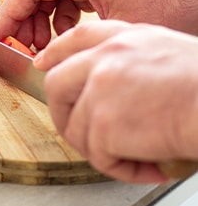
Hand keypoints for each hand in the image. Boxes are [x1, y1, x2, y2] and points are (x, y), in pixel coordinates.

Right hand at [0, 0, 197, 47]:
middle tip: (21, 41)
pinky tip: (66, 30)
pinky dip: (59, 8)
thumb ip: (76, 38)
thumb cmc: (174, 6)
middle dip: (21, 9)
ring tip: (42, 41)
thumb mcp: (119, 30)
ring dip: (39, 10)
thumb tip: (44, 56)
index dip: (9, 12)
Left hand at [35, 19, 197, 183]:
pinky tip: (147, 164)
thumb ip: (126, 56)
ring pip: (75, 127)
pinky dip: (121, 168)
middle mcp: (105, 58)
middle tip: (83, 131)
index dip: (55, 54)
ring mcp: (101, 88)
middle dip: (63, 113)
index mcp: (121, 37)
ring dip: (100, 149)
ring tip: (131, 154)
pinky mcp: (105, 123)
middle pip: (57, 84)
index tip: (44, 65)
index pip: (74, 39)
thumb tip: (104, 82)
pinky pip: (98, 155)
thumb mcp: (161, 48)